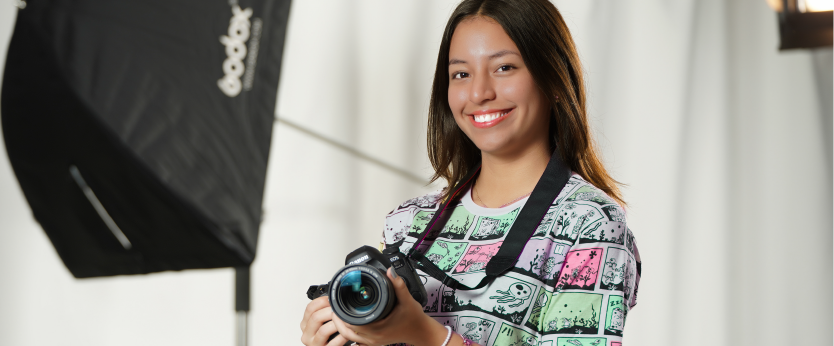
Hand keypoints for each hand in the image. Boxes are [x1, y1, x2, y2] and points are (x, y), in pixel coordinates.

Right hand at [300, 296, 351, 345]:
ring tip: (344, 320)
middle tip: (340, 309)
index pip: (309, 308)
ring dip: (336, 324)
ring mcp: (314, 344)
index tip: (332, 300)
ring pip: (323, 330)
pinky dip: (341, 337)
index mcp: (305, 324)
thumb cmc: (327, 337)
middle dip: (330, 311)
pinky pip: (333, 343)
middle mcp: (307, 334)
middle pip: (315, 318)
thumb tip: (334, 299)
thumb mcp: (321, 323)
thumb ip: (323, 312)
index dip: (322, 301)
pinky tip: (347, 333)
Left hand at [330, 268, 448, 345]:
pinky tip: (350, 323)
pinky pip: (357, 340)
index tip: (338, 304)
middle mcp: (374, 337)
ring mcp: (374, 342)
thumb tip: (390, 271)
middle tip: (336, 307)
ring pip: (350, 338)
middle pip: (347, 332)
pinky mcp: (376, 342)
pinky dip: (351, 332)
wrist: (421, 332)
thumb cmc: (415, 319)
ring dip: (342, 327)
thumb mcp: (407, 300)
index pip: (352, 324)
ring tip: (339, 314)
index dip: (342, 314)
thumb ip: (398, 285)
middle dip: (339, 319)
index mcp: (378, 328)